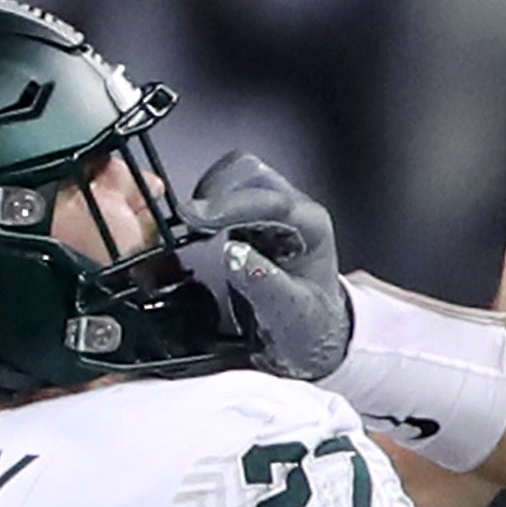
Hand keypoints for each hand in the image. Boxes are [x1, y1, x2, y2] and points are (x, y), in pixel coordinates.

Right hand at [182, 150, 350, 379]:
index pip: (270, 200)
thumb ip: (265, 284)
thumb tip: (233, 254)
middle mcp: (295, 208)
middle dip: (216, 192)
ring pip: (236, 177)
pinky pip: (227, 193)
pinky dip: (209, 204)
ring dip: (210, 196)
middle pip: (250, 174)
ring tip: (194, 226)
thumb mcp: (291, 314)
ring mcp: (274, 208)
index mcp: (312, 227)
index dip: (229, 206)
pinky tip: (199, 227)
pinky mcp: (255, 214)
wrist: (315, 332)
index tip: (195, 217)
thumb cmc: (309, 323)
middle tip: (190, 221)